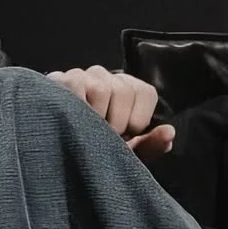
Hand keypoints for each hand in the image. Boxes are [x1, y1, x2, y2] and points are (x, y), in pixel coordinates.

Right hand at [45, 65, 174, 162]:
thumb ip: (150, 145)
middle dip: (116, 122)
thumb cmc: (95, 150)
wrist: (57, 153)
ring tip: (84, 128)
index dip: (137, 119)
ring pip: (101, 88)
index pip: (145, 92)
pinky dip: (76, 108)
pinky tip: (70, 120)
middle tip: (101, 134)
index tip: (124, 133)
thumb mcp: (125, 153)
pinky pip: (76, 86)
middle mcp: (105, 76)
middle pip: (124, 90)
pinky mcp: (58, 79)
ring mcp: (81, 75)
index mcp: (126, 89)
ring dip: (94, 118)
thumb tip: (170, 132)